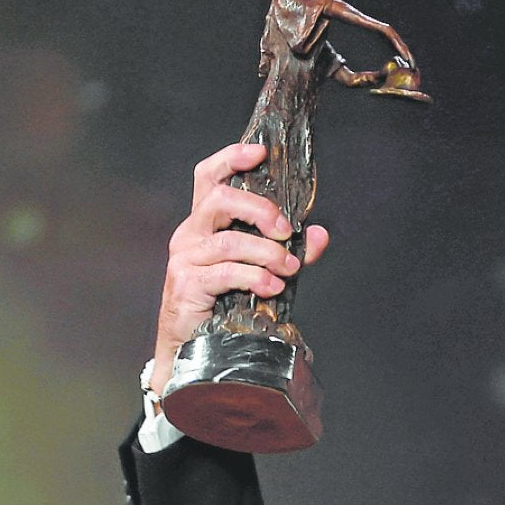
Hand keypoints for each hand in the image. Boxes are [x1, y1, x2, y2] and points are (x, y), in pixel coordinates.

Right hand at [147, 142, 331, 394]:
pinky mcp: (186, 284)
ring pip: (229, 240)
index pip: (209, 176)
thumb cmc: (224, 306)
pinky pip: (226, 272)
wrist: (193, 350)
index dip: (232, 158)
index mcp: (205, 223)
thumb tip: (318, 234)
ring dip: (267, 253)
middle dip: (261, 210)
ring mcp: (185, 258)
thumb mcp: (260, 270)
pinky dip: (255, 277)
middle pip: (221, 200)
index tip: (261, 154)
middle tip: (287, 232)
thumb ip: (288, 250)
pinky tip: (272, 287)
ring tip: (289, 269)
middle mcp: (190, 234)